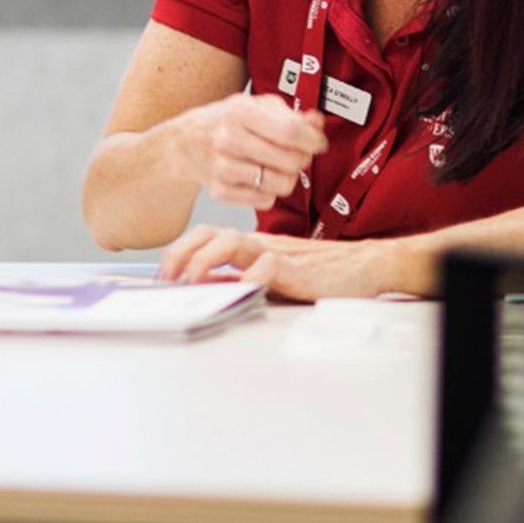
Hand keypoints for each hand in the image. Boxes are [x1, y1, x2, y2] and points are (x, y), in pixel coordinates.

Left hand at [157, 224, 417, 300]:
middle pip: (209, 234)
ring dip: (205, 261)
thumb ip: (241, 276)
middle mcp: (258, 243)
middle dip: (181, 252)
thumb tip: (207, 286)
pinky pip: (267, 266)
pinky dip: (250, 277)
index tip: (163, 273)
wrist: (360, 265)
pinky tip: (239, 289)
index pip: (206, 236)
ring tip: (190, 281)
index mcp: (251, 243)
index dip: (180, 251)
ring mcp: (275, 252)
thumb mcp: (271, 273)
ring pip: (231, 242)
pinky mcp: (295, 267)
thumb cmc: (319, 271)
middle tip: (165, 277)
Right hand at [178, 94, 326, 210]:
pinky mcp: (220, 191)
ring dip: (288, 177)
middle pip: (290, 161)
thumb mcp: (257, 106)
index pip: (291, 132)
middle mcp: (229, 139)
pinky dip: (270, 191)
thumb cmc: (227, 121)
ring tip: (279, 166)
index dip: (313, 140)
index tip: (318, 143)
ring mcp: (222, 168)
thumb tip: (317, 122)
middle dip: (303, 159)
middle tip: (298, 154)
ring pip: (281, 184)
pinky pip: (265, 200)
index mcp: (240, 111)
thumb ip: (290, 114)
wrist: (185, 143)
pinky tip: (260, 177)